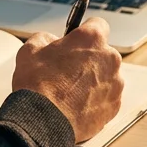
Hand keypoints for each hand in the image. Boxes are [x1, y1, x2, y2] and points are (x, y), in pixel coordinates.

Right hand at [11, 18, 123, 141]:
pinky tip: (76, 106)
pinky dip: (95, 100)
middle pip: (102, 53)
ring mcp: (115, 84)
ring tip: (70, 92)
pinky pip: (106, 97)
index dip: (84, 32)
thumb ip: (46, 38)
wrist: (44, 122)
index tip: (76, 40)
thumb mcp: (31, 49)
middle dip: (88, 59)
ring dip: (93, 80)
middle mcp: (109, 58)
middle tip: (67, 70)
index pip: (97, 25)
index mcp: (91, 39)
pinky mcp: (114, 106)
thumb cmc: (37, 85)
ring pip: (106, 76)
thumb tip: (52, 42)